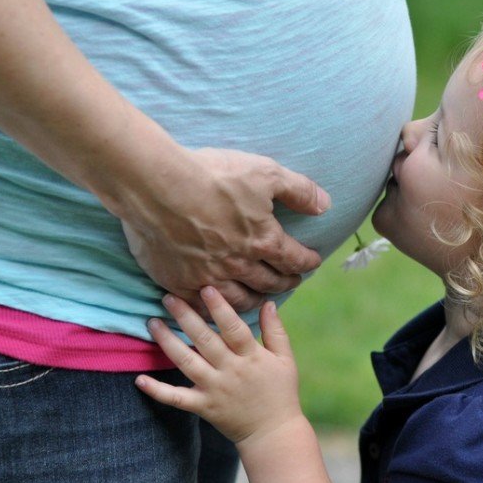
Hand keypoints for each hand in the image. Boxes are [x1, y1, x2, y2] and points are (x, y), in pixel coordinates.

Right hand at [118, 147, 330, 312]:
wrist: (157, 185)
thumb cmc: (213, 175)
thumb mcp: (266, 173)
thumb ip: (299, 190)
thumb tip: (326, 205)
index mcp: (263, 240)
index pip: (294, 259)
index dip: (307, 261)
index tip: (313, 262)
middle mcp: (239, 265)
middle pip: (269, 283)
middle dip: (285, 283)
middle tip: (291, 282)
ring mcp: (208, 277)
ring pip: (239, 300)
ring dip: (255, 300)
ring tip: (260, 298)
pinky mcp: (179, 281)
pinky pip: (202, 306)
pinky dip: (214, 310)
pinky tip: (217, 308)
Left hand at [136, 287, 303, 445]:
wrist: (273, 434)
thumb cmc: (281, 392)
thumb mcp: (285, 359)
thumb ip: (276, 331)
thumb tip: (268, 303)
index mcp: (251, 357)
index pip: (234, 328)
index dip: (220, 308)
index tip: (205, 288)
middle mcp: (231, 371)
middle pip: (205, 341)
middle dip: (185, 317)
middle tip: (168, 297)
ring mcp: (215, 390)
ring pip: (186, 362)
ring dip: (167, 342)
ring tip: (152, 322)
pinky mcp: (203, 407)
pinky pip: (176, 398)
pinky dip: (157, 390)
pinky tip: (139, 379)